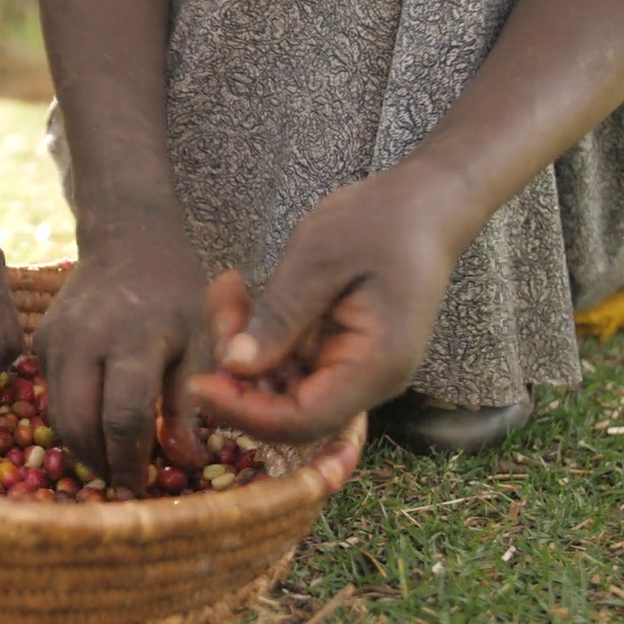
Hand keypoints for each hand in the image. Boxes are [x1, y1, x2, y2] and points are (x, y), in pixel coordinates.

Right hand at [34, 218, 209, 493]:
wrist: (129, 240)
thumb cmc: (176, 294)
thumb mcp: (199, 343)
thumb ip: (188, 405)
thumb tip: (186, 462)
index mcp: (133, 339)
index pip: (124, 418)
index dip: (131, 461)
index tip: (142, 487)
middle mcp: (85, 340)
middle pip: (80, 424)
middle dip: (100, 464)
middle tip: (122, 483)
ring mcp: (56, 340)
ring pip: (58, 416)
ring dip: (83, 448)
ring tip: (111, 462)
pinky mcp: (39, 342)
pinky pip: (51, 395)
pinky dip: (72, 418)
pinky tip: (99, 423)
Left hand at [188, 166, 470, 443]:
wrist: (425, 203)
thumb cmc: (381, 222)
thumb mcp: (319, 261)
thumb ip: (279, 317)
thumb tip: (234, 368)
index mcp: (375, 367)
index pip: (302, 420)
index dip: (244, 412)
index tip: (198, 382)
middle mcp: (366, 381)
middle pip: (285, 409)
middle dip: (237, 373)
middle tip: (217, 309)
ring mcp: (351, 369)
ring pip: (279, 385)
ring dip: (242, 347)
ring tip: (227, 290)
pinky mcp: (335, 352)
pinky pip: (286, 361)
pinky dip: (257, 334)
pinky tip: (239, 294)